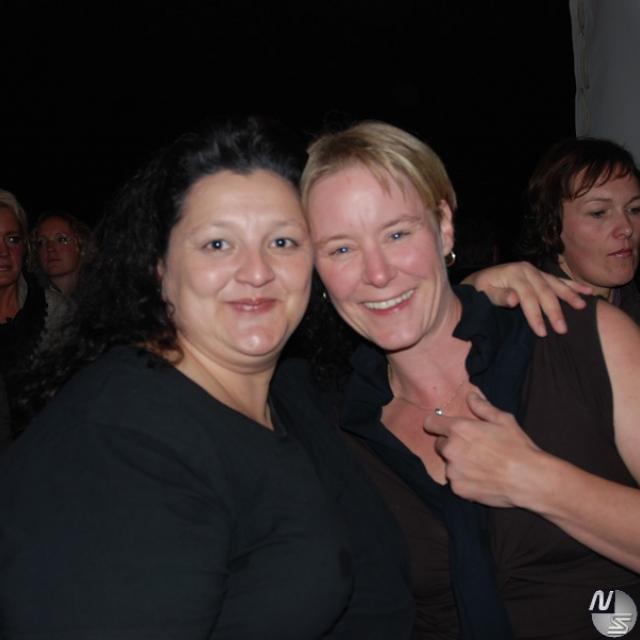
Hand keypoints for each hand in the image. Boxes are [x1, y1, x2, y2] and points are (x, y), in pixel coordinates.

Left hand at [424, 392, 540, 507]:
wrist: (529, 480)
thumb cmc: (518, 447)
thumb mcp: (503, 420)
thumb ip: (482, 406)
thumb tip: (470, 395)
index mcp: (458, 429)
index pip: (430, 423)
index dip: (438, 424)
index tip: (445, 427)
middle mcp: (450, 449)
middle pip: (440, 444)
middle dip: (452, 444)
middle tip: (473, 448)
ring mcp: (453, 471)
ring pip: (449, 464)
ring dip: (459, 463)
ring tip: (481, 465)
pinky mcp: (458, 489)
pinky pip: (456, 481)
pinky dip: (465, 480)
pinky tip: (482, 478)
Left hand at [462, 261, 591, 336]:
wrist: (478, 280)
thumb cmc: (479, 290)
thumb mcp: (482, 293)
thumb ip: (497, 296)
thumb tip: (514, 299)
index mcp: (513, 273)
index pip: (527, 296)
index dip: (535, 315)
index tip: (541, 332)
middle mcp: (526, 269)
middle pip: (544, 291)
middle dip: (554, 311)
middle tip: (562, 329)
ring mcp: (535, 271)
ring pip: (555, 285)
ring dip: (570, 296)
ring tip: (582, 307)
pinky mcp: (540, 274)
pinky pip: (559, 281)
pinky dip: (573, 286)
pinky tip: (587, 292)